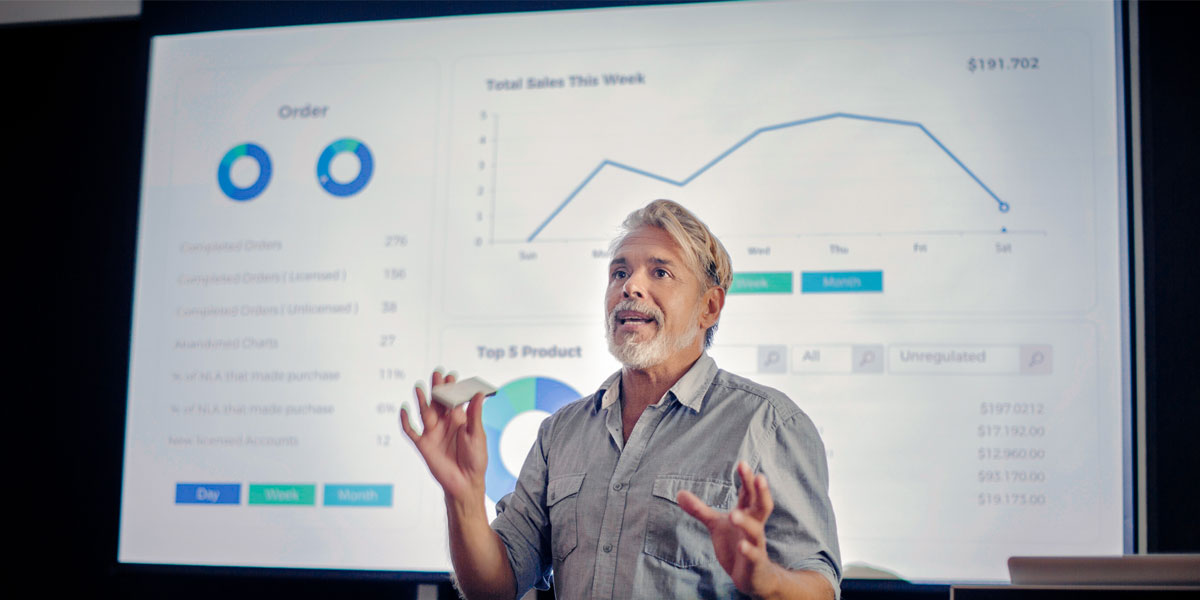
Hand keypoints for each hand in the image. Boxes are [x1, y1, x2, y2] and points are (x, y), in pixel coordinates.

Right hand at [399, 370, 488, 503]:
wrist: (466, 482)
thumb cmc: (475, 460)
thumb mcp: (477, 434)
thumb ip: (474, 414)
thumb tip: (477, 394)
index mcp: (459, 420)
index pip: (453, 399)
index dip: (452, 388)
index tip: (451, 376)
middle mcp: (444, 424)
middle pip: (438, 402)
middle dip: (437, 388)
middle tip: (436, 374)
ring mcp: (433, 433)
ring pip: (424, 412)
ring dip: (421, 400)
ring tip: (419, 387)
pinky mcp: (423, 445)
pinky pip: (411, 431)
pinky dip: (405, 421)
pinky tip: (404, 409)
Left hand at [677, 461, 781, 596]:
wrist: (753, 576)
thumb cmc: (736, 543)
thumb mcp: (716, 525)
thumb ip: (700, 509)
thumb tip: (678, 492)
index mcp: (747, 514)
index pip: (749, 493)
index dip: (747, 479)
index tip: (742, 463)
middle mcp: (755, 526)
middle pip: (762, 506)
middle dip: (762, 492)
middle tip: (759, 476)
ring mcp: (757, 544)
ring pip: (756, 530)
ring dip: (745, 522)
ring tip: (732, 514)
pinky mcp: (755, 563)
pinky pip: (754, 555)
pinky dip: (748, 550)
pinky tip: (740, 545)